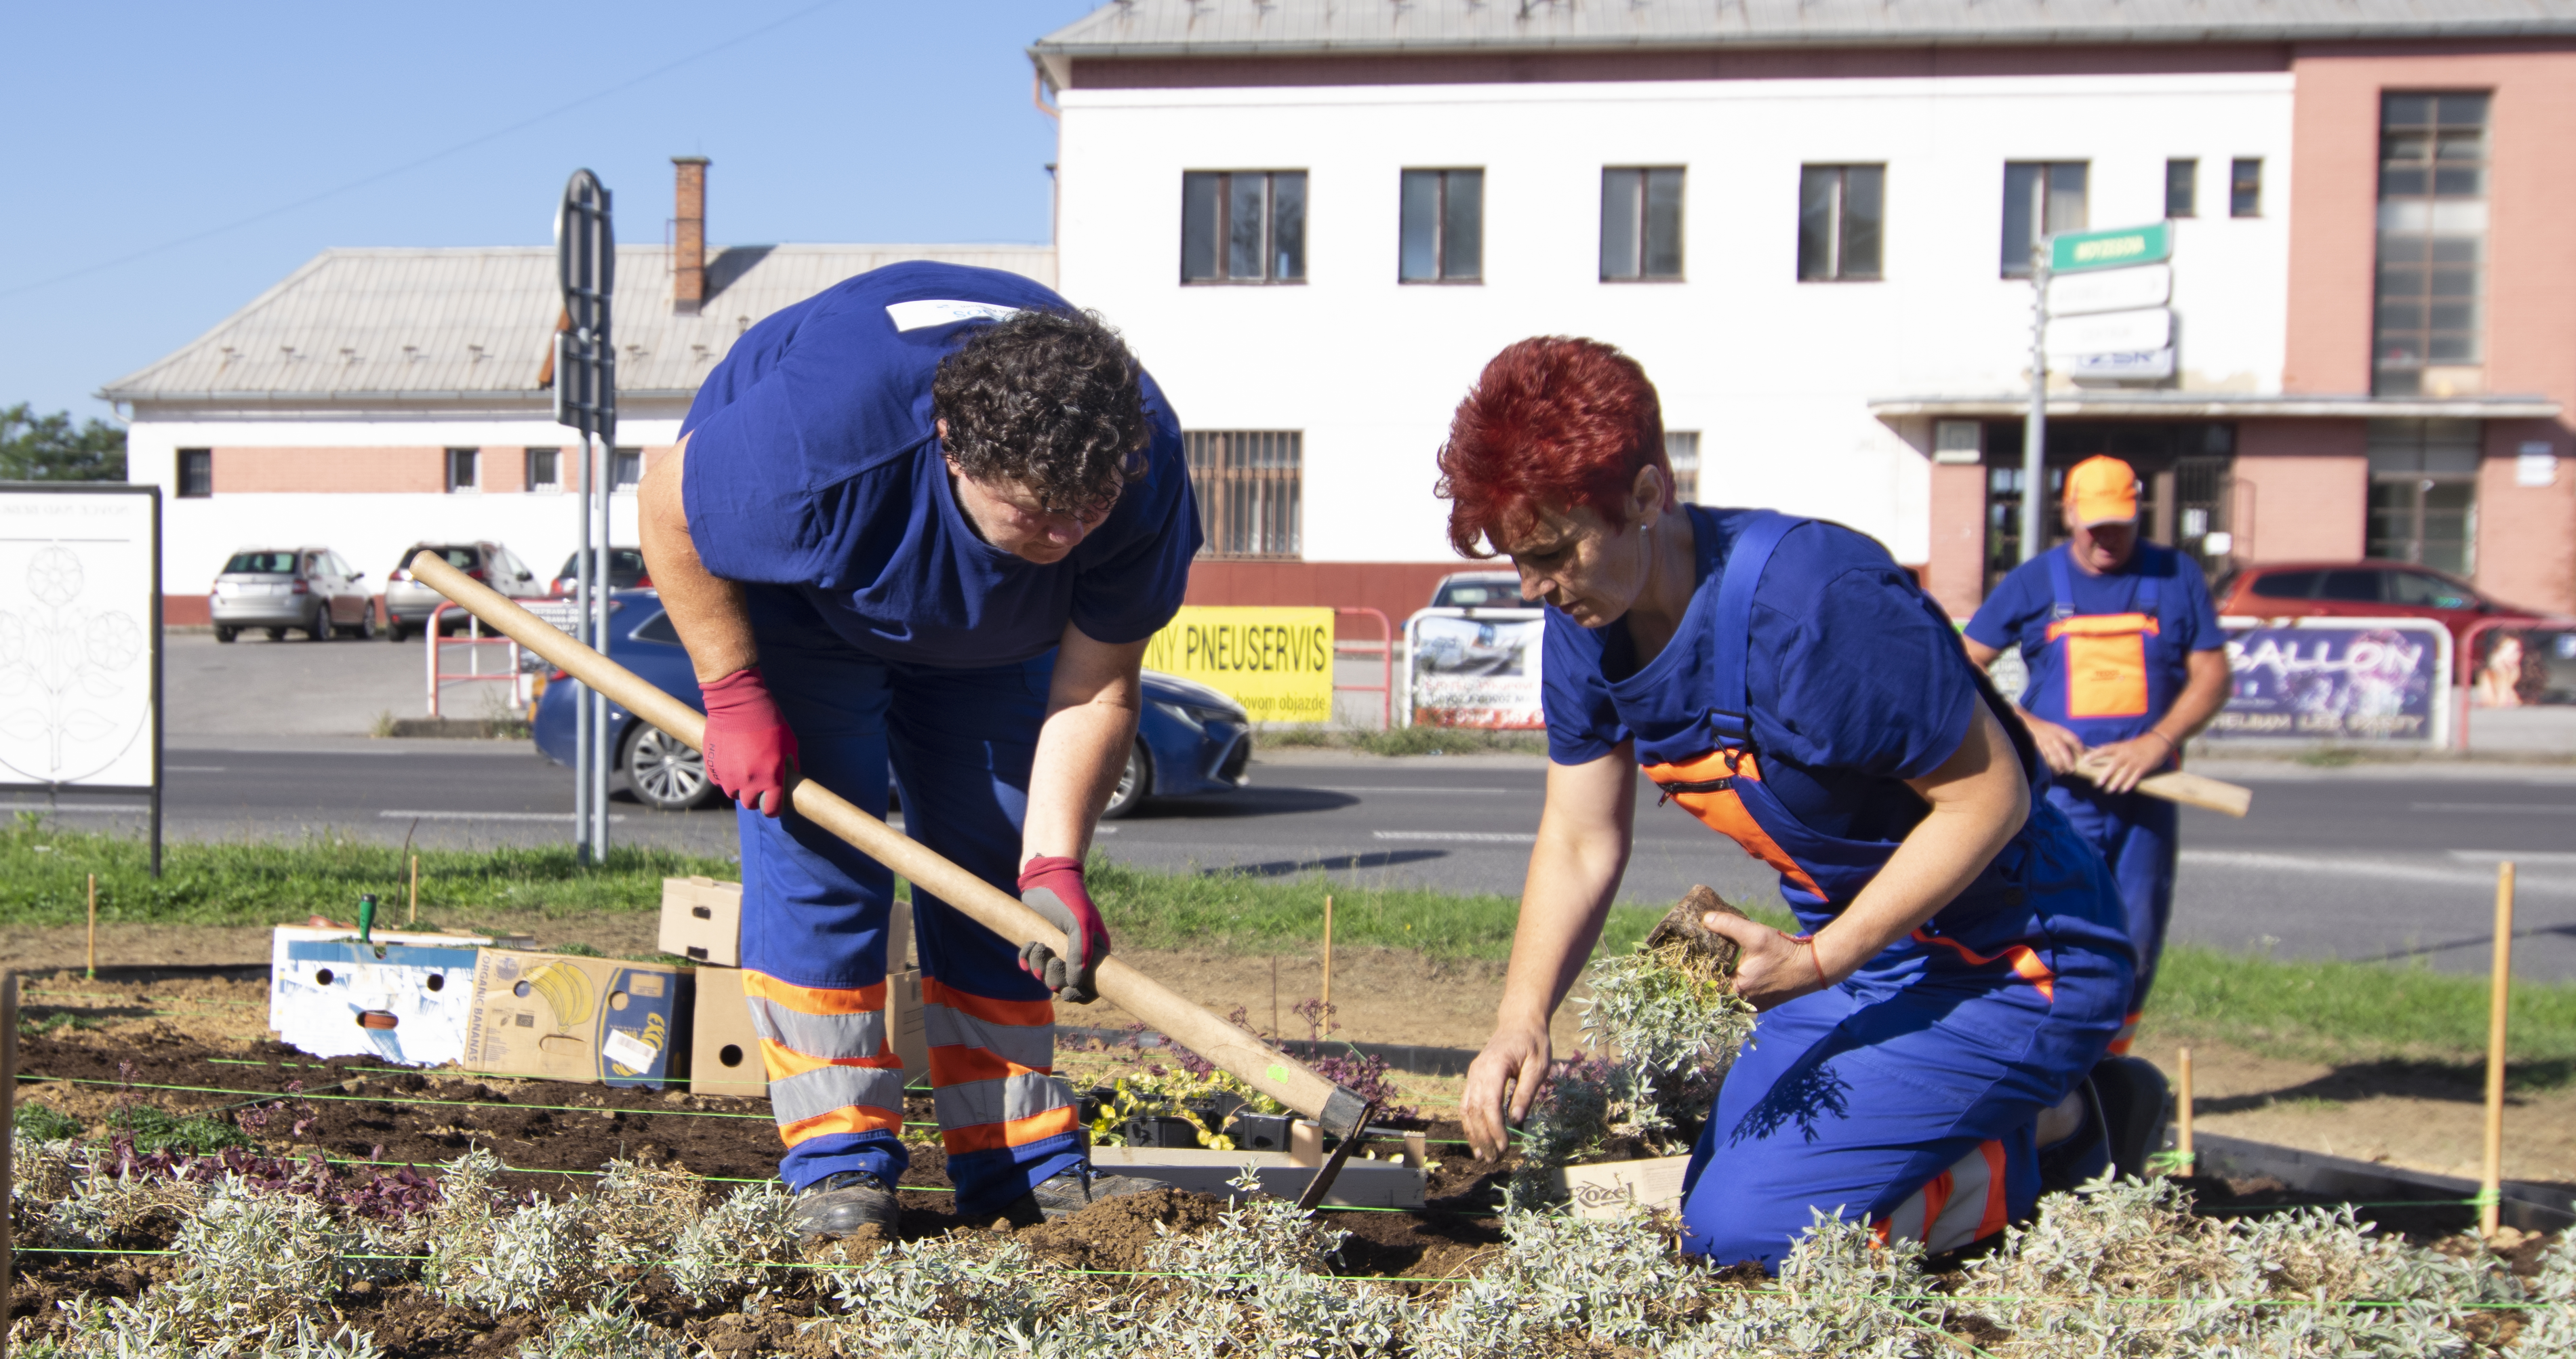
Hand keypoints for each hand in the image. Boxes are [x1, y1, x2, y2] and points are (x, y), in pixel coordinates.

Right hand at [699, 667, 797, 816]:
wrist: (738, 703)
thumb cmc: (769, 721)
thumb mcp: (789, 743)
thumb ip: (791, 766)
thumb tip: (790, 780)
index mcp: (770, 778)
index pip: (771, 810)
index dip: (773, 808)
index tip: (773, 803)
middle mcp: (748, 781)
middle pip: (750, 804)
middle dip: (755, 797)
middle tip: (758, 784)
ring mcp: (728, 776)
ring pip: (732, 793)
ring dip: (738, 786)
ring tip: (743, 768)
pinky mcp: (712, 767)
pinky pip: (718, 780)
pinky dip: (724, 775)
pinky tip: (730, 760)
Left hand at [1018, 856, 1110, 1003]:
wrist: (1048, 878)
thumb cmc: (1069, 899)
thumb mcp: (1080, 924)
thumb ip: (1080, 953)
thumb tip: (1075, 983)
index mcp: (1094, 954)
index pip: (1091, 987)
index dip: (1080, 995)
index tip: (1067, 991)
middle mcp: (1075, 955)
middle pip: (1064, 985)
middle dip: (1053, 975)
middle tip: (1050, 957)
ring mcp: (1056, 951)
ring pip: (1044, 975)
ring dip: (1037, 965)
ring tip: (1036, 944)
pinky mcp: (1039, 944)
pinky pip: (1029, 964)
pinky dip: (1025, 959)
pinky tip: (1028, 944)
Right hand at [1462, 1020, 1552, 1160]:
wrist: (1520, 1023)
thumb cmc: (1533, 1043)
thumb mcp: (1538, 1067)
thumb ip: (1526, 1093)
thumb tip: (1516, 1121)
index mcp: (1494, 1066)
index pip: (1490, 1104)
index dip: (1495, 1128)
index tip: (1505, 1146)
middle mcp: (1477, 1072)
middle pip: (1475, 1110)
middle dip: (1484, 1137)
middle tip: (1496, 1159)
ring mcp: (1473, 1075)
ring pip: (1467, 1109)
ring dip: (1474, 1134)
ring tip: (1484, 1155)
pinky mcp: (1474, 1078)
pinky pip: (1466, 1104)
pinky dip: (1470, 1123)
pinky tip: (1477, 1139)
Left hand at [1697, 910, 1832, 1010]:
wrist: (1813, 967)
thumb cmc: (1784, 952)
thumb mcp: (1755, 934)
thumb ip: (1728, 925)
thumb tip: (1706, 919)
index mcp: (1738, 990)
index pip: (1706, 988)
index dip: (1696, 974)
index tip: (1688, 962)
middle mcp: (1743, 1004)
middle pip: (1715, 995)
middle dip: (1706, 979)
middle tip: (1697, 962)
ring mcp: (1752, 1007)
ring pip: (1727, 999)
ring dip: (1719, 985)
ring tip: (1711, 966)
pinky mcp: (1760, 1005)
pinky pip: (1739, 1000)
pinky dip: (1732, 988)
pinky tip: (1729, 972)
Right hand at [2018, 711, 2086, 774]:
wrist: (2029, 723)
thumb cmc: (2045, 728)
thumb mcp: (2057, 728)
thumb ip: (2065, 737)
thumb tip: (2077, 749)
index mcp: (2060, 731)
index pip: (2073, 739)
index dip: (2079, 748)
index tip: (2083, 755)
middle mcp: (2054, 736)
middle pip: (2063, 750)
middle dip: (2068, 761)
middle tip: (2072, 769)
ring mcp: (2045, 741)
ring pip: (2054, 755)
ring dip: (2058, 764)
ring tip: (2061, 771)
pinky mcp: (2038, 746)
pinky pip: (2044, 757)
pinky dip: (2048, 764)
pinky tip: (2051, 769)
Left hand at [2081, 733, 2173, 794]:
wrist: (2159, 741)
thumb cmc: (2140, 744)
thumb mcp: (2126, 745)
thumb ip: (2115, 750)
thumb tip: (2099, 753)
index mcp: (2121, 747)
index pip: (2105, 749)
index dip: (2094, 754)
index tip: (2085, 760)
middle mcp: (2126, 754)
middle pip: (2113, 765)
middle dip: (2105, 775)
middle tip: (2097, 784)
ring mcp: (2135, 761)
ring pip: (2124, 773)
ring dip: (2116, 782)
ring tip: (2109, 790)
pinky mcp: (2144, 767)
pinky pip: (2135, 777)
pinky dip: (2129, 784)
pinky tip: (2123, 790)